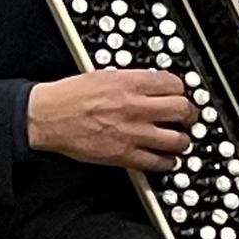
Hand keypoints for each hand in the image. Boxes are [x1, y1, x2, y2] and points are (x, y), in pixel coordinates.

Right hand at [26, 69, 196, 171]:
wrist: (49, 116)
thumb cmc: (71, 95)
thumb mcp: (106, 74)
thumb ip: (133, 79)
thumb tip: (153, 84)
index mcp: (131, 83)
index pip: (175, 84)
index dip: (182, 90)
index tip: (181, 94)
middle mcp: (136, 108)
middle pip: (182, 110)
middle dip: (189, 114)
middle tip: (188, 116)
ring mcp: (133, 133)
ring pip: (177, 139)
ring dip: (182, 139)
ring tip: (179, 138)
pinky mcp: (124, 155)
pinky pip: (158, 163)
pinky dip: (168, 162)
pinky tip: (166, 159)